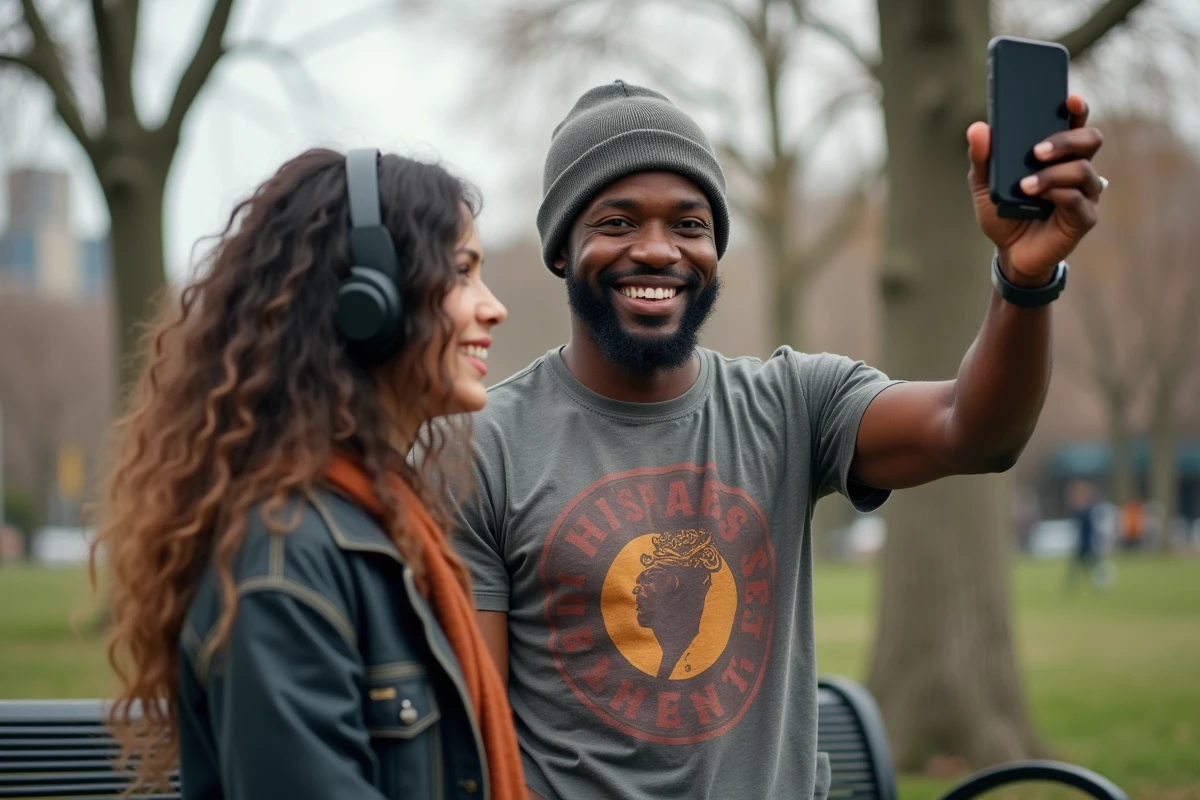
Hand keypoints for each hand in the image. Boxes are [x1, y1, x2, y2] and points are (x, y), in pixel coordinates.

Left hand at [967, 94, 1103, 286]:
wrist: (1010, 253)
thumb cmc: (1004, 213)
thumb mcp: (984, 185)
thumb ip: (982, 158)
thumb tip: (978, 127)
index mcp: (1058, 154)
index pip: (1074, 123)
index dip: (1076, 109)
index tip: (1069, 99)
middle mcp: (1076, 169)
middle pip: (1089, 140)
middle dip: (1065, 140)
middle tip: (1037, 151)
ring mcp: (1084, 193)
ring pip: (1083, 170)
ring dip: (1052, 174)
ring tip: (1025, 186)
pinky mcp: (1083, 218)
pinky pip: (1079, 200)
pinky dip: (1058, 195)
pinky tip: (1039, 199)